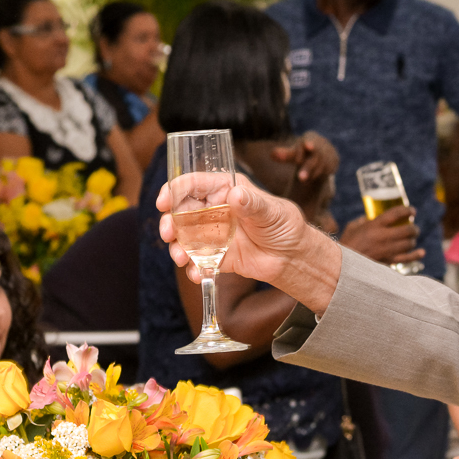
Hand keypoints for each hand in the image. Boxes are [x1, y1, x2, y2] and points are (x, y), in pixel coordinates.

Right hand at [158, 173, 341, 313]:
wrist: (293, 257)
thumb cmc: (286, 225)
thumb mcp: (272, 211)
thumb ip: (253, 204)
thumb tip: (235, 195)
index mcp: (226, 190)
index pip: (193, 184)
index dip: (175, 190)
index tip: (164, 202)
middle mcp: (214, 210)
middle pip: (181, 212)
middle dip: (169, 222)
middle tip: (168, 234)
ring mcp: (213, 234)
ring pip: (184, 238)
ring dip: (177, 247)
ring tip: (181, 258)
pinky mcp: (216, 256)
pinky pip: (198, 261)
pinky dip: (193, 268)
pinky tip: (198, 274)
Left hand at [271, 131, 338, 182]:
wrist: (322, 156)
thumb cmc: (303, 153)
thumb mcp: (293, 154)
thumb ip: (284, 154)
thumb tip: (272, 154)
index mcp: (310, 137)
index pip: (306, 142)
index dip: (301, 151)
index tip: (297, 161)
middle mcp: (322, 143)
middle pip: (315, 154)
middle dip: (308, 167)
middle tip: (301, 178)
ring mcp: (329, 152)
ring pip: (321, 164)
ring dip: (312, 173)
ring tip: (303, 181)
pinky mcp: (334, 161)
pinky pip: (328, 168)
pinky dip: (319, 175)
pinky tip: (311, 179)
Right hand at [339, 206, 426, 264]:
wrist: (341, 265)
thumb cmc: (345, 245)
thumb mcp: (352, 227)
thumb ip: (362, 221)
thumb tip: (369, 218)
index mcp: (374, 225)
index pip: (396, 214)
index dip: (407, 210)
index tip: (412, 210)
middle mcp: (383, 237)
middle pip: (407, 230)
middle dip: (413, 228)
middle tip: (414, 228)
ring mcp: (386, 251)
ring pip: (408, 244)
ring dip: (412, 240)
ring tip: (412, 239)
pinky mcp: (387, 263)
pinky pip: (406, 259)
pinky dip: (415, 255)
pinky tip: (421, 252)